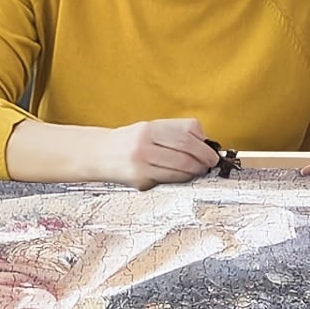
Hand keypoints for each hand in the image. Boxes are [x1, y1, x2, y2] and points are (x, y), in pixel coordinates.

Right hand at [104, 118, 221, 189]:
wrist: (99, 155)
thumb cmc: (128, 142)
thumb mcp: (148, 129)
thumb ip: (174, 134)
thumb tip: (204, 144)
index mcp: (150, 128)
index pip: (187, 132)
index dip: (204, 143)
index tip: (211, 150)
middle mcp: (145, 144)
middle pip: (187, 152)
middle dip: (204, 160)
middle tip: (209, 163)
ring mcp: (142, 163)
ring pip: (181, 169)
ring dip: (195, 172)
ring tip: (197, 170)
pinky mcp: (140, 180)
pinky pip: (170, 180)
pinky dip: (181, 179)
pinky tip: (182, 176)